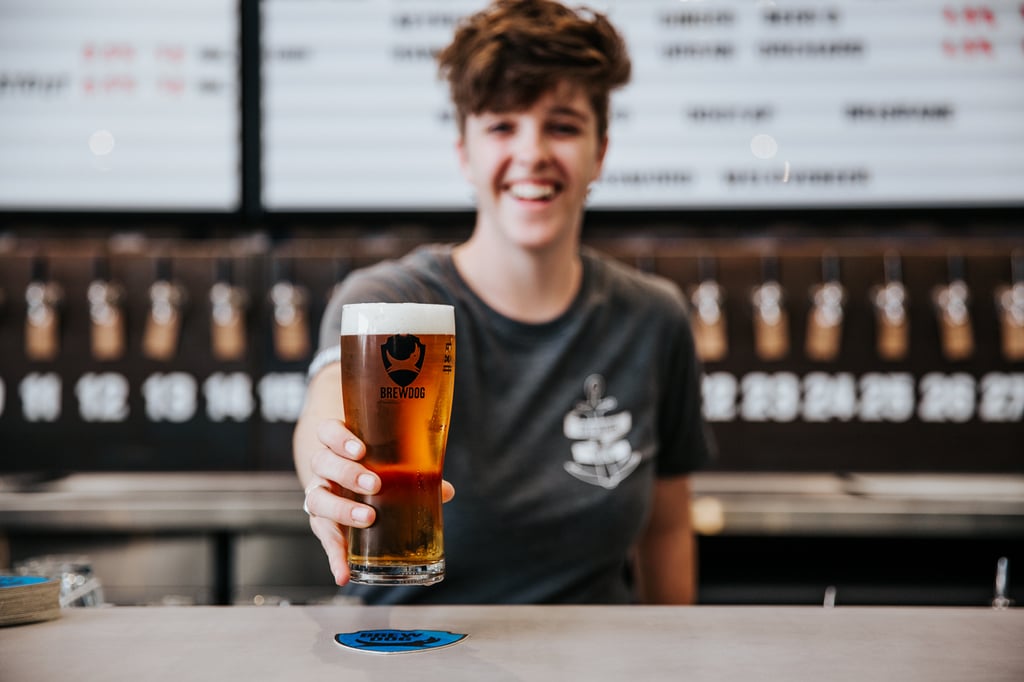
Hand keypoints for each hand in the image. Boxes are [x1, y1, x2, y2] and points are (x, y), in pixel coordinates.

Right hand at [303, 418, 454, 585]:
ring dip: (342, 510)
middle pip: (324, 463)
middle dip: (348, 473)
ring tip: (367, 518)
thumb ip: (413, 473)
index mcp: (337, 446)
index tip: (360, 449)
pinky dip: (335, 558)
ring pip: (318, 498)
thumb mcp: (386, 463)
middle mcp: (323, 468)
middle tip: (374, 484)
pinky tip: (344, 574)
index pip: (328, 432)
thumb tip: (446, 490)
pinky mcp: (322, 524)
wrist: (343, 482)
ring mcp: (319, 495)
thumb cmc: (370, 468)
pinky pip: (325, 540)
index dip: (340, 438)